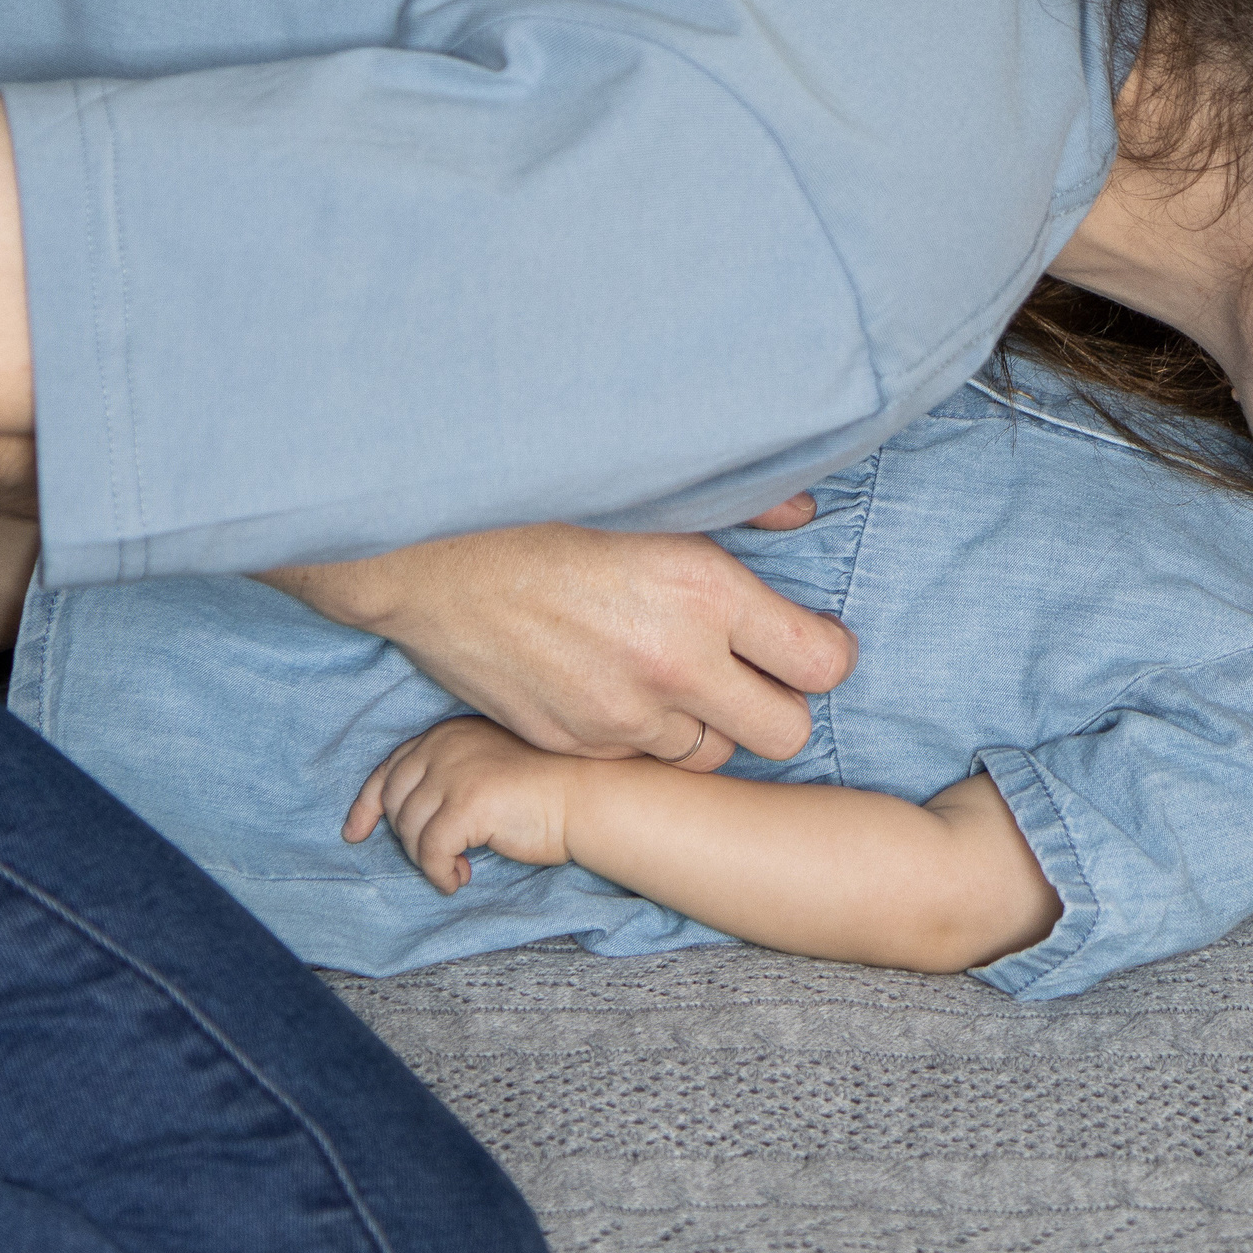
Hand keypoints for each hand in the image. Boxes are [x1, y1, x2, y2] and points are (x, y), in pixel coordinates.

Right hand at [264, 498, 854, 769]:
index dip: (826, 653)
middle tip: (755, 671)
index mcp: (704, 594)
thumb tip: (802, 516)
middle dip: (781, 703)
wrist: (425, 554)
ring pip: (711, 755)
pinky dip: (642, 733)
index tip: (809, 639)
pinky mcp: (571, 744)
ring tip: (678, 678)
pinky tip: (618, 686)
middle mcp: (671, 666)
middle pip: (786, 733)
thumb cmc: (542, 505)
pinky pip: (639, 758)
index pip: (823, 665)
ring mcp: (618, 715)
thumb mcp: (651, 493)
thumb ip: (743, 508)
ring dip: (707, 723)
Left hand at [346, 718, 574, 893]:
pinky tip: (461, 879)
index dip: (367, 804)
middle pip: (396, 804)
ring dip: (429, 861)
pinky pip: (432, 852)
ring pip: (411, 833)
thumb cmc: (545, 790)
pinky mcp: (467, 804)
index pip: (390, 769)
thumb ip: (445, 776)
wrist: (587, 798)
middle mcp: (445, 746)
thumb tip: (401, 816)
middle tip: (440, 858)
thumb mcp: (484, 769)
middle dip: (409, 839)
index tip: (356, 832)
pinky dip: (440, 874)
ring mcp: (454, 773)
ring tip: (458, 870)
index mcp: (447, 734)